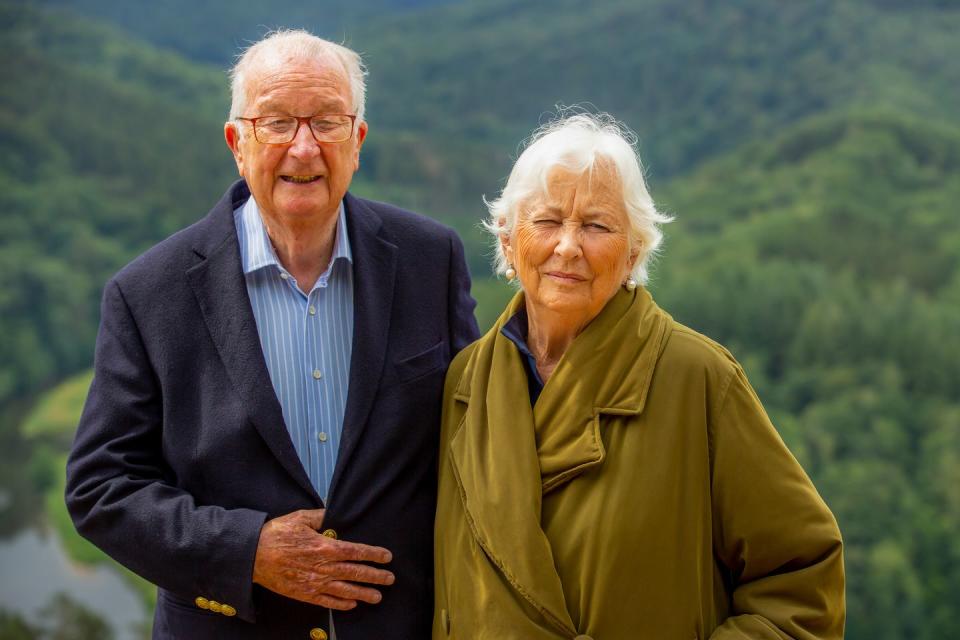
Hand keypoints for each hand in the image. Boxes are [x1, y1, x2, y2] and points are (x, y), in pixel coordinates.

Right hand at [252, 509, 393, 609]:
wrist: (252, 556)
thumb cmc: (275, 535)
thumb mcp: (299, 518)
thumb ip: (320, 516)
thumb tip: (334, 514)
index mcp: (324, 547)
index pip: (356, 551)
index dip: (374, 554)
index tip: (386, 556)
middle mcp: (323, 567)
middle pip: (356, 573)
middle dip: (375, 576)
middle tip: (390, 578)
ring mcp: (314, 583)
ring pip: (345, 590)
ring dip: (364, 593)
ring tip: (377, 596)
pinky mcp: (304, 594)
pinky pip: (327, 601)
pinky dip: (341, 604)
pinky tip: (351, 604)